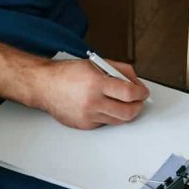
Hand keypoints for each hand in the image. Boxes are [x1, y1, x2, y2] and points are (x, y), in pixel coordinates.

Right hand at [33, 58, 149, 129]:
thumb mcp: (96, 63)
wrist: (44, 85)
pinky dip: (109, 115)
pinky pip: (104, 123)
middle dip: (137, 107)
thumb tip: (136, 81)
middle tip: (138, 101)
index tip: (143, 92)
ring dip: (125, 112)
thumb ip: (120, 70)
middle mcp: (92, 102)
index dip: (141, 93)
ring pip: (117, 120)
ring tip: (123, 102)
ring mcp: (87, 116)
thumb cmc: (67, 73)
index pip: (129, 93)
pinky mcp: (83, 125)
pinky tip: (103, 105)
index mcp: (96, 83)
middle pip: (127, 112)